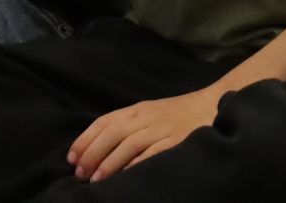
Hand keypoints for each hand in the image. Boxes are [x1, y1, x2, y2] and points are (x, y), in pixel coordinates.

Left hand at [69, 87, 225, 180]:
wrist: (213, 105)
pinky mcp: (178, 140)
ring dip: (109, 162)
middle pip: (113, 133)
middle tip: (79, 173)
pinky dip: (136, 164)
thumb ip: (128, 126)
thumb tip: (95, 149)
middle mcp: (148, 116)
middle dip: (93, 153)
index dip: (85, 139)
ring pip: (129, 143)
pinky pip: (153, 152)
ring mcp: (163, 128)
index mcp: (139, 109)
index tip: (71, 157)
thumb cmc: (179, 114)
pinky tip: (125, 176)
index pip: (105, 121)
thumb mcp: (151, 114)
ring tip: (95, 179)